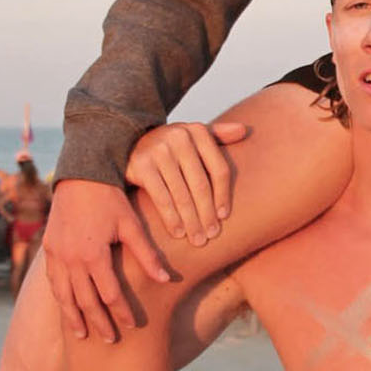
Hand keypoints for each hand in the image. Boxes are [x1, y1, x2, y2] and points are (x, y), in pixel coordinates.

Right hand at [43, 180, 170, 341]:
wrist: (81, 174)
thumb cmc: (112, 199)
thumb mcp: (132, 225)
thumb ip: (147, 255)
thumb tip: (167, 280)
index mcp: (93, 254)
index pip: (110, 294)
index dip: (121, 312)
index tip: (131, 327)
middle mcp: (71, 258)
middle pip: (85, 301)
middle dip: (98, 322)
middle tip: (109, 341)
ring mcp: (57, 254)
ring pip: (64, 296)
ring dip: (73, 317)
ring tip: (82, 335)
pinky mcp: (49, 248)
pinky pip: (53, 281)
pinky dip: (61, 298)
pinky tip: (68, 309)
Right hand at [125, 118, 246, 243]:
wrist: (125, 142)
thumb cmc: (167, 146)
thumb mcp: (191, 137)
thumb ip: (218, 134)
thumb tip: (245, 131)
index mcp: (197, 131)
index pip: (219, 169)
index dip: (223, 196)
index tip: (224, 217)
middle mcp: (179, 137)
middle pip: (201, 185)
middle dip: (207, 214)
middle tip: (211, 235)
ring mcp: (159, 150)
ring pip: (182, 195)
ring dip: (191, 222)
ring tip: (197, 240)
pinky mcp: (141, 165)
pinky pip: (162, 198)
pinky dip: (171, 218)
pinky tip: (178, 233)